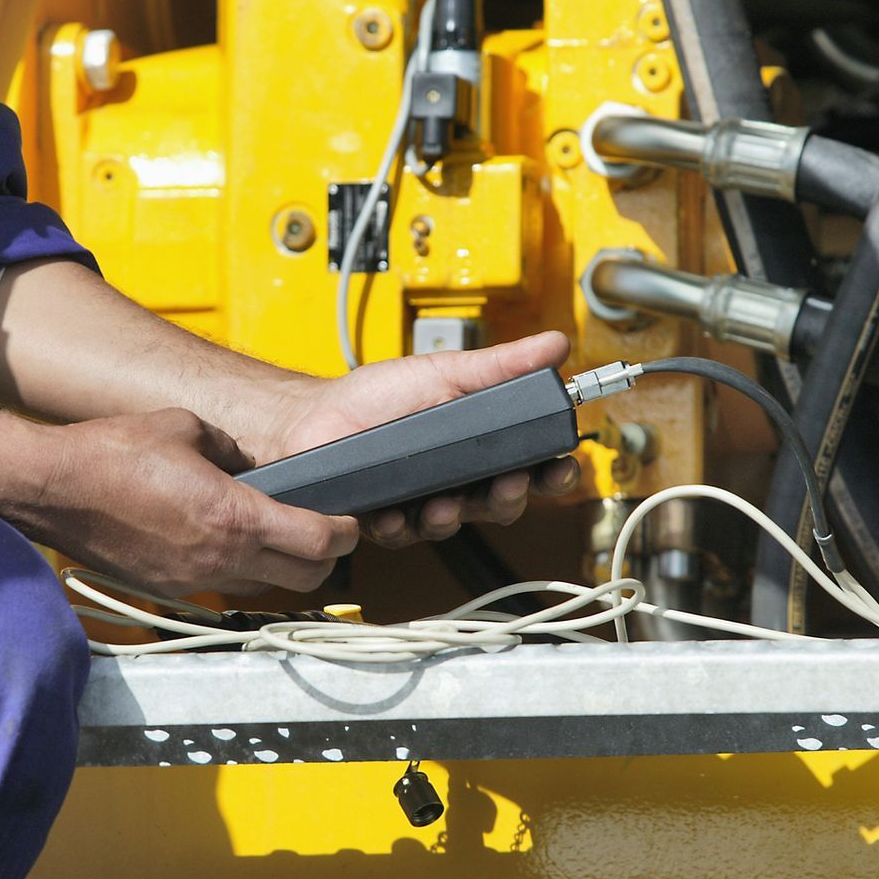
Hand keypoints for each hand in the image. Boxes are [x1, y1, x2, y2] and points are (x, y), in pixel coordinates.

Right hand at [14, 407, 359, 595]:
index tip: (348, 522)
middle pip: (305, 578)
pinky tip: (225, 541)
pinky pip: (223, 584)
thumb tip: (249, 462)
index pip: (318, 542)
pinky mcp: (168, 588)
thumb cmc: (111, 453)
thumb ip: (231, 449)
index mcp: (233, 517)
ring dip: (281, 567)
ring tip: (276, 536)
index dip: (345, 533)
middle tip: (323, 532)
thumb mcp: (186, 428)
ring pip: (265, 586)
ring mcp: (193, 580)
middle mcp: (220, 558)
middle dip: (324, 558)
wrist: (52, 489)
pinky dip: (240, 569)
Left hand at [263, 332, 580, 546]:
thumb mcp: (446, 372)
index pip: (528, 468)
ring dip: (454, 515)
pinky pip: (403, 535)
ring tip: (444, 500)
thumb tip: (555, 344)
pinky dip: (402, 524)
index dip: (549, 473)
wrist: (316, 415)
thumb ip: (502, 366)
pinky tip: (396, 511)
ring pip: (455, 525)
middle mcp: (454, 479)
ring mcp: (421, 503)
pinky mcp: (386, 520)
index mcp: (476, 447)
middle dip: (509, 498)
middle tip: (507, 484)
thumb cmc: (377, 396)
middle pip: (499, 504)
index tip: (562, 467)